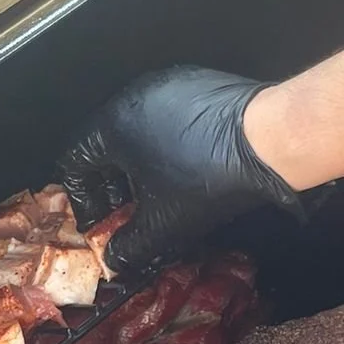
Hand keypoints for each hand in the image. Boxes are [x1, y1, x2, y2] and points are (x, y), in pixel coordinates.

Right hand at [61, 66, 302, 275]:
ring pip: (136, 130)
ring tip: (158, 194)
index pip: (75, 161)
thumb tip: (116, 260)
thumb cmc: (208, 177)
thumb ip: (131, 246)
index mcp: (113, 125)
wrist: (268, 139)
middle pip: (104, 145)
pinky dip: (165, 144)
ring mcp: (165, 85)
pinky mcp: (194, 83)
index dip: (82, 199)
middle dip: (111, 185)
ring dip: (138, 165)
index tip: (99, 221)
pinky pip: (166, 117)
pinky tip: (187, 167)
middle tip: (127, 213)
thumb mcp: (163, 223)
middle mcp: (133, 96)